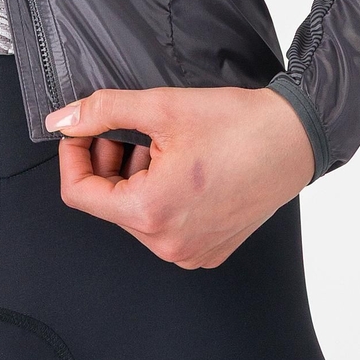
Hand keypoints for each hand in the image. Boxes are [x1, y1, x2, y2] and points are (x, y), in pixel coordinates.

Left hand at [44, 85, 314, 268]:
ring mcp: (190, 251)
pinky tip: (179, 165)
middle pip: (107, 202)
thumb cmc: (240, 126)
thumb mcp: (160, 107)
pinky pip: (161, 222)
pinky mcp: (207, 248)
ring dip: (133, 175)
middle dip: (107, 162)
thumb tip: (62, 121)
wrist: (297, 138)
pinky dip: (157, 192)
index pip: (79, 193)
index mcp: (152, 214)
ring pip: (133, 211)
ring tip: (161, 145)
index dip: (73, 156)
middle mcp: (169, 244)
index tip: (81, 131)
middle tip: (127, 130)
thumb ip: (102, 112)